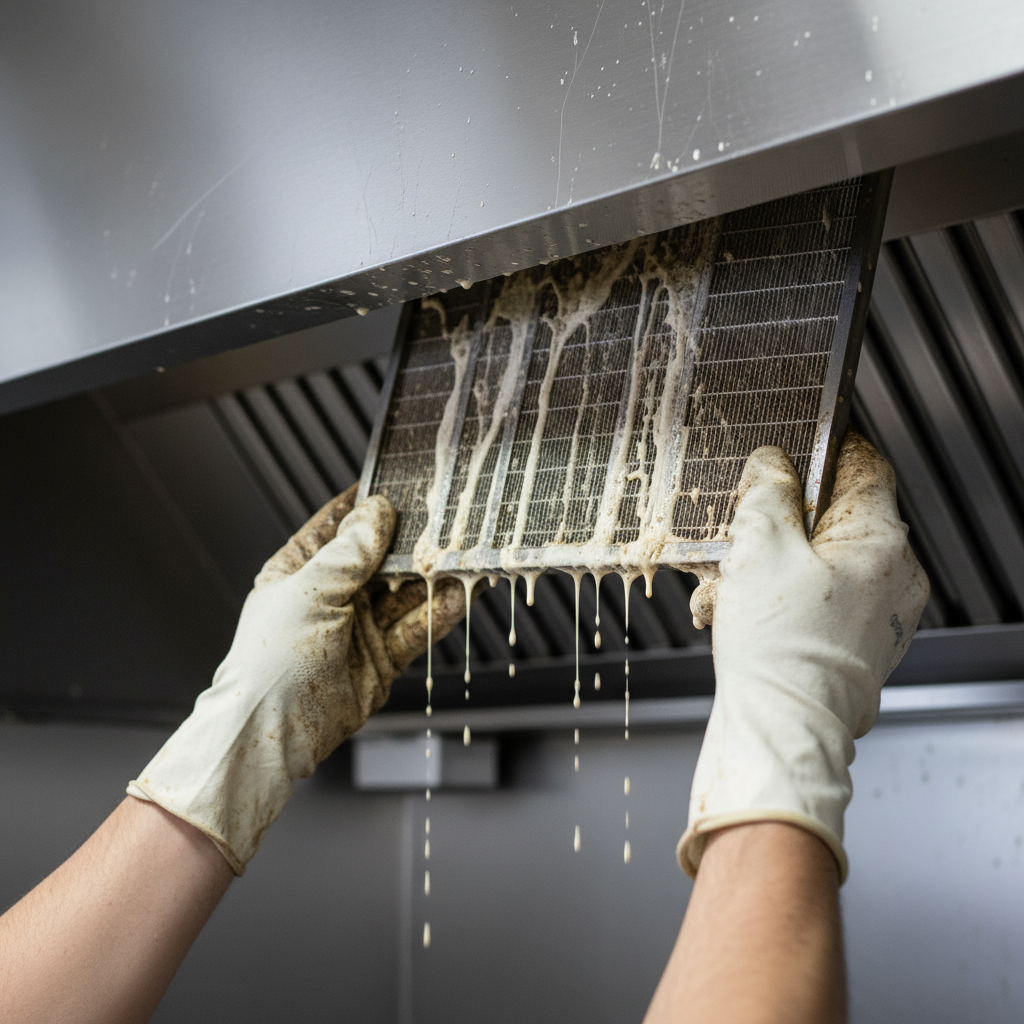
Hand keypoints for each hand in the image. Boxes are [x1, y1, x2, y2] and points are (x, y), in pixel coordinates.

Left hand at [128, 485, 466, 873]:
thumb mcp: (311, 591)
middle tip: (448, 518)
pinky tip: (460, 593)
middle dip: (413, 539)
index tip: (401, 480)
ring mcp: (359, 626)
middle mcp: (332, 594)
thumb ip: (352, 552)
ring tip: (464, 553)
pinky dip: (440, 611)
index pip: (339, 524)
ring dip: (434, 574)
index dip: (369, 503)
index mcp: (301, 569)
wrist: (273, 733)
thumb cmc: (272, 662)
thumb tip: (378, 511)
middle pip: (381, 557)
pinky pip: (417, 627)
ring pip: (406, 591)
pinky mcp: (382, 657)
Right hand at [678, 431, 929, 881]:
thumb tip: (771, 465)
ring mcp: (879, 615)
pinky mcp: (858, 645)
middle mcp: (893, 577)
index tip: (790, 448)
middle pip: (830, 519)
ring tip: (725, 593)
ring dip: (763, 568)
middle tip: (736, 537)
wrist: (781, 735)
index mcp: (881, 542)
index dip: (821, 449)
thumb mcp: (758, 549)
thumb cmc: (779, 651)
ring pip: (814, 563)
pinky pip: (815, 601)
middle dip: (773, 526)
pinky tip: (736, 618)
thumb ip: (766, 493)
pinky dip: (776, 601)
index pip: (864, 465)